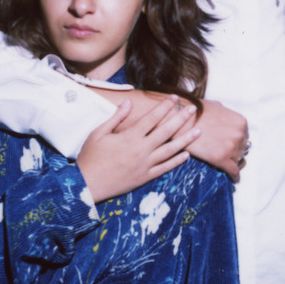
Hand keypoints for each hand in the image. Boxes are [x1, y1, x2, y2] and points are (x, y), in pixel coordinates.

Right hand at [76, 98, 199, 202]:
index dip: (164, 106)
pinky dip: (176, 161)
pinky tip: (187, 155)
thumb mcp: (98, 133)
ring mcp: (145, 164)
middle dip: (181, 118)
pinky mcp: (145, 177)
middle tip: (193, 109)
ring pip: (170, 150)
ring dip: (185, 140)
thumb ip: (116, 117)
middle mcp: (141, 149)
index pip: (152, 118)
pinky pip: (164, 168)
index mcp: (129, 137)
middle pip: (166, 131)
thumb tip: (128, 102)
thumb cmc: (90, 157)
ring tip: (198, 131)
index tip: (174, 98)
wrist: (86, 185)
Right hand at [185, 100, 248, 181]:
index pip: (244, 136)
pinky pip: (233, 171)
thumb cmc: (196, 112)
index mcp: (241, 122)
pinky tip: (234, 179)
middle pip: (242, 148)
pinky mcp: (221, 158)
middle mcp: (239, 134)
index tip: (232, 146)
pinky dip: (235, 176)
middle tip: (226, 153)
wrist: (182, 119)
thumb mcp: (217, 107)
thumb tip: (226, 121)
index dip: (237, 141)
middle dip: (235, 151)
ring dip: (232, 162)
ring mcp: (231, 147)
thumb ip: (226, 116)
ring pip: (238, 160)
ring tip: (227, 165)